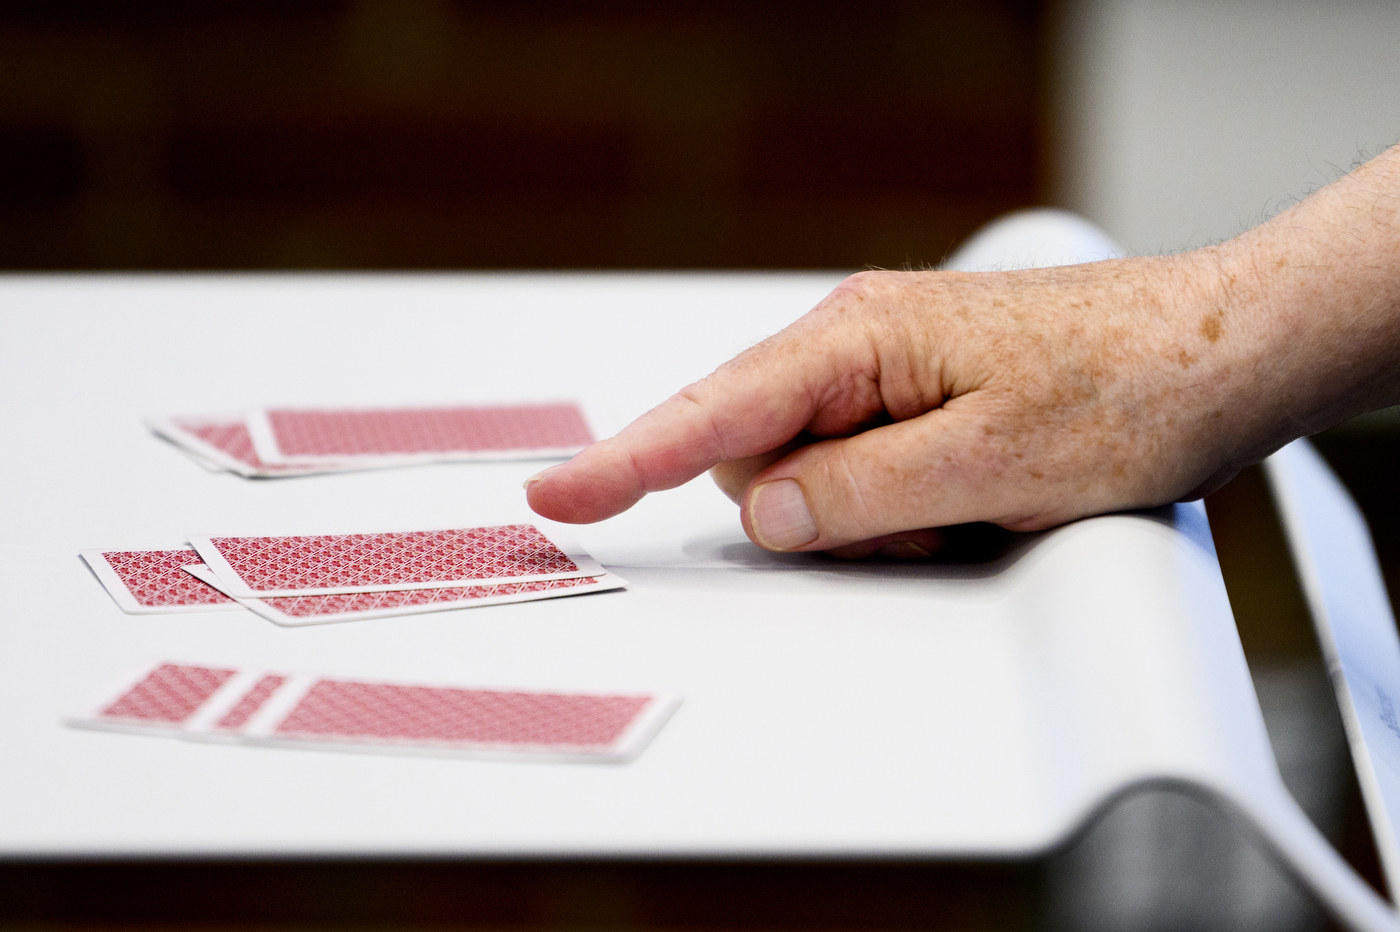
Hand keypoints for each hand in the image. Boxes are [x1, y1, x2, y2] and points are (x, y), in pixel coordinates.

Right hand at [526, 249, 1276, 554]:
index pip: (713, 415)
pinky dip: (904, 502)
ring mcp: (888, 372)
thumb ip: (858, 495)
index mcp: (858, 339)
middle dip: (816, 512)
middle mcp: (859, 345)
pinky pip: (864, 469)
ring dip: (873, 514)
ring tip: (973, 501)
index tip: (554, 498)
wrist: (1226, 352)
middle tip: (928, 518)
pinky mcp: (919, 399)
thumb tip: (761, 511)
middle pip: (758, 457)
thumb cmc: (1128, 387)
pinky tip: (975, 494)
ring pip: (814, 474)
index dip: (626, 462)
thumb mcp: (990, 464)